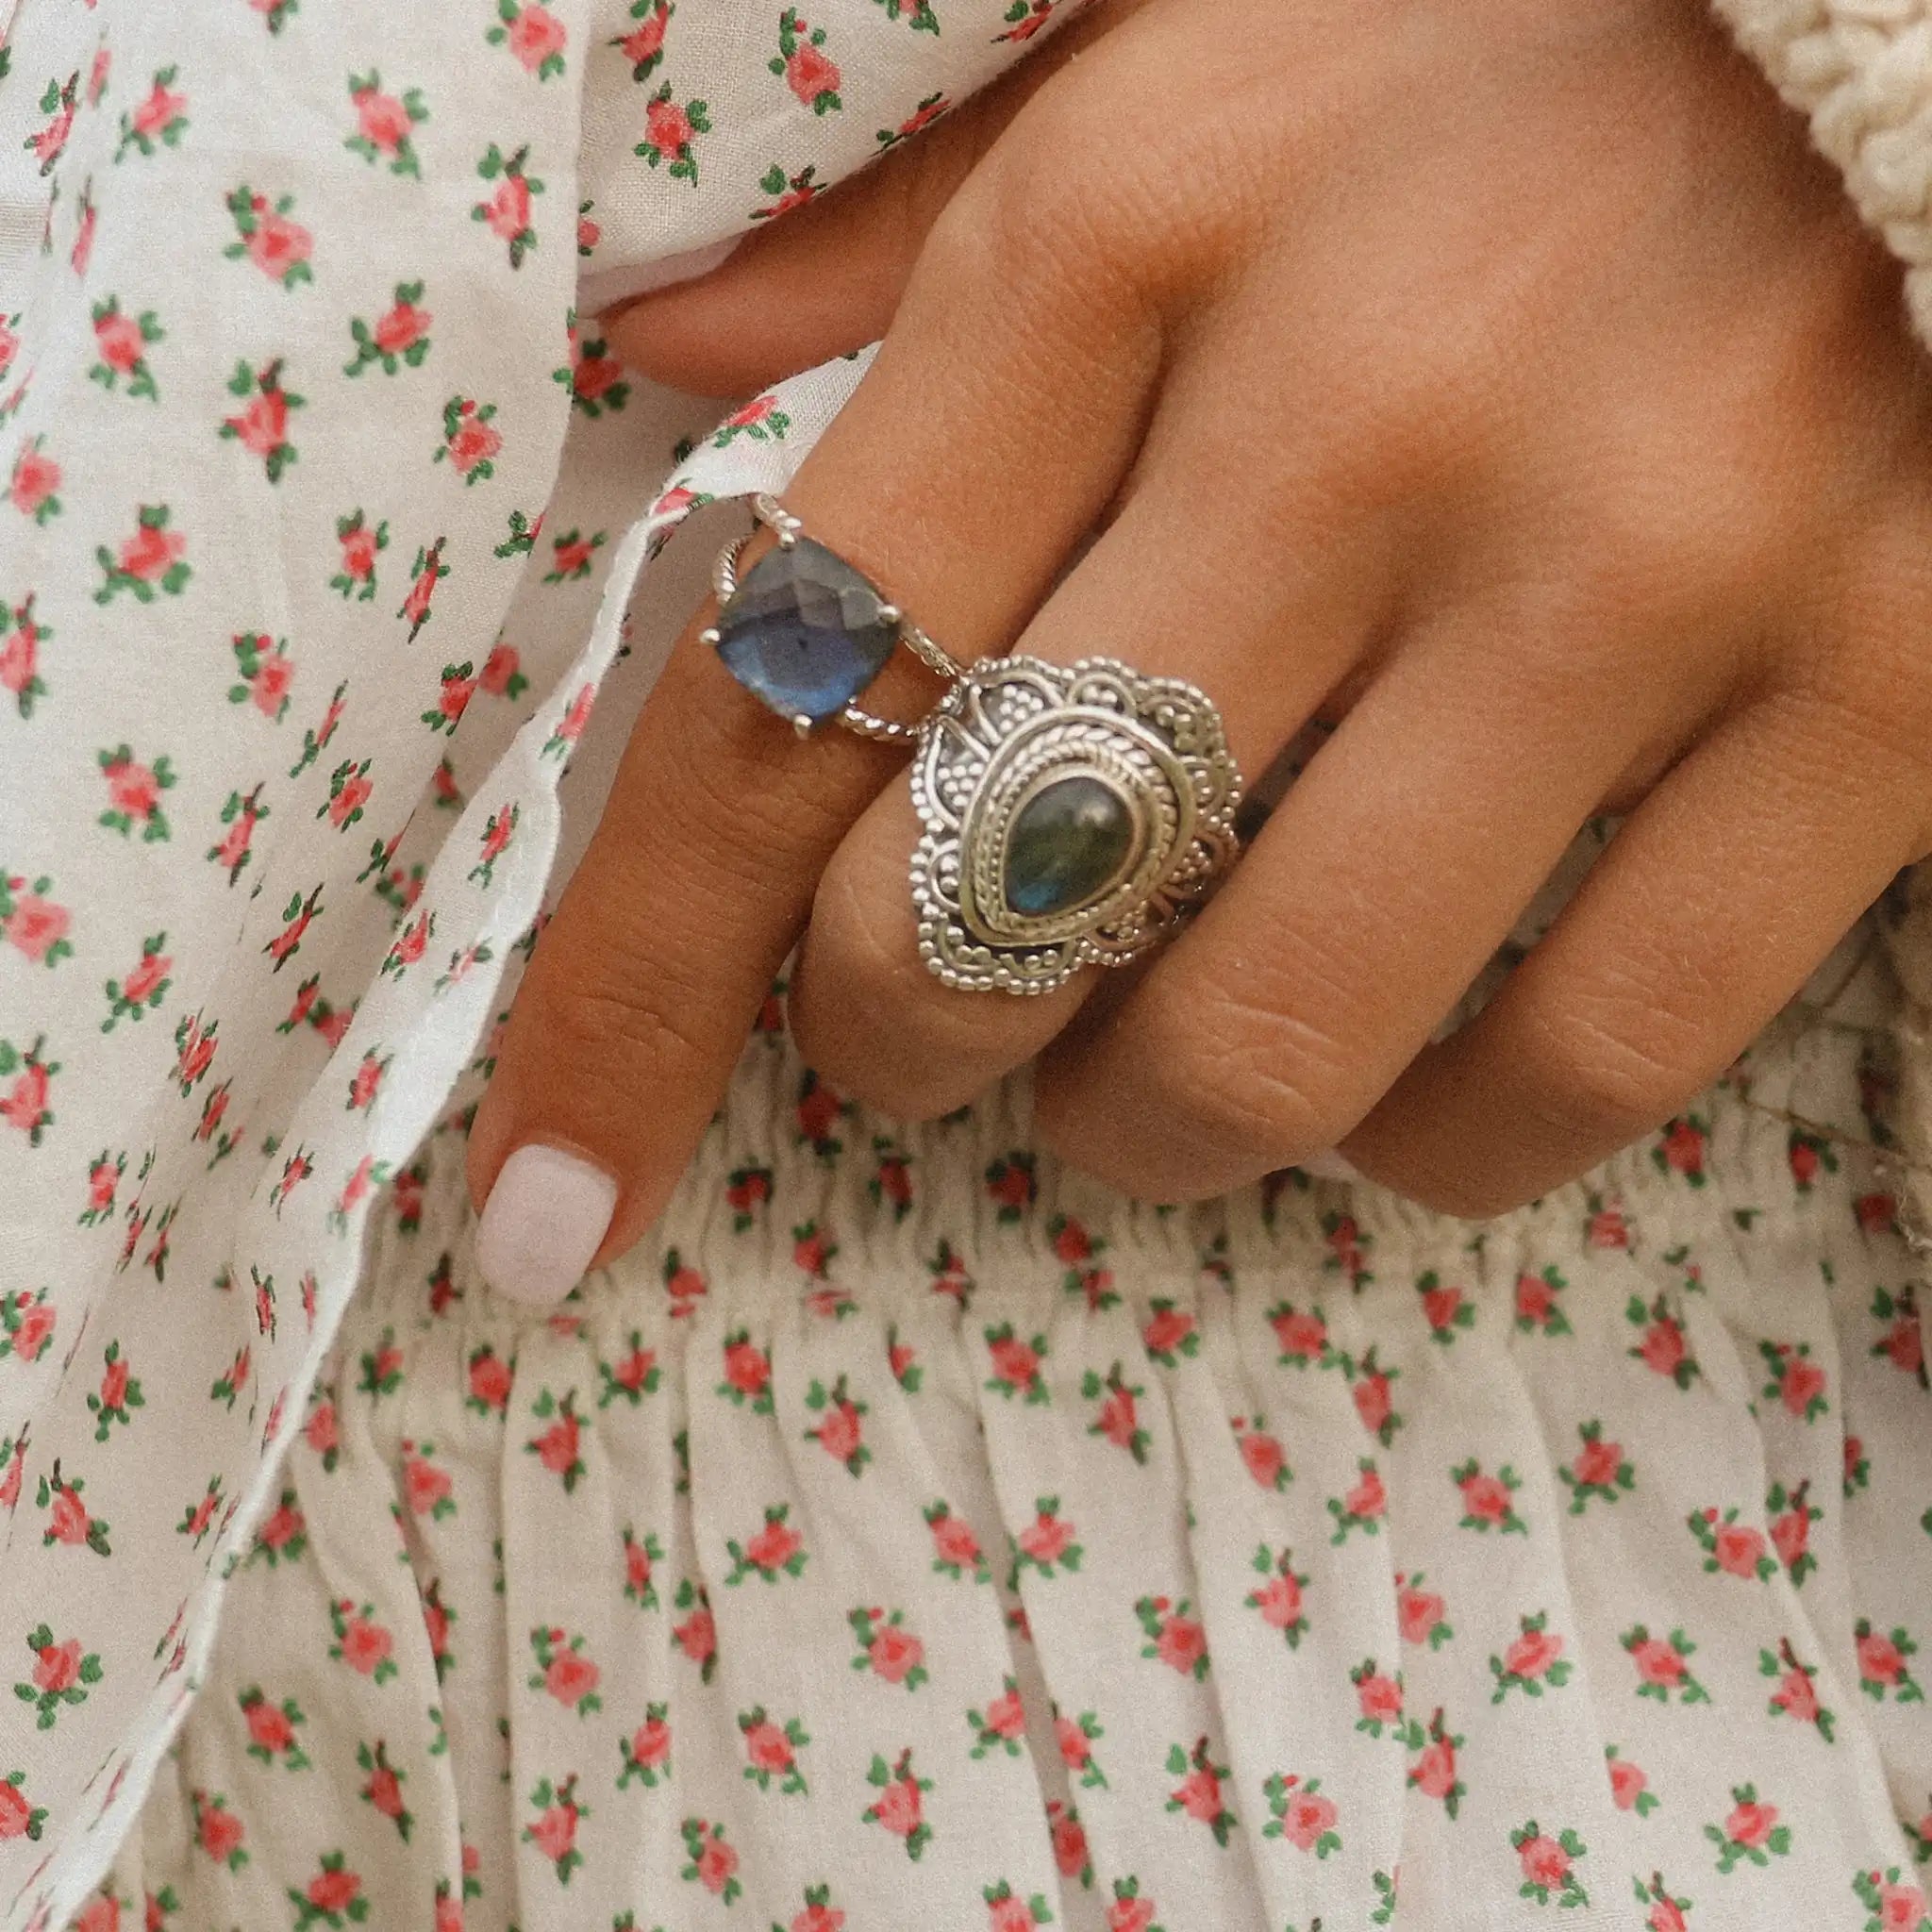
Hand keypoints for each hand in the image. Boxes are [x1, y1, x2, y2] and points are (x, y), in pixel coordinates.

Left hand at [467, 0, 1931, 1302]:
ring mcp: (1650, 563)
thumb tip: (673, 367)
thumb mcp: (1175, 53)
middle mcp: (1374, 399)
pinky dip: (1428, 1144)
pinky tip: (1392, 1087)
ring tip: (1147, 1071)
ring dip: (1142, 1124)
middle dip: (903, 1043)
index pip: (772, 699)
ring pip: (1264, 1047)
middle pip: (982, 915)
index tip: (546, 1207)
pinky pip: (1571, 1073)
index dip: (626, 1002)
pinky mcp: (1890, 699)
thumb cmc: (1504, 39)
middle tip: (924, 1025)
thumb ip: (913, 226)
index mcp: (1132, 225)